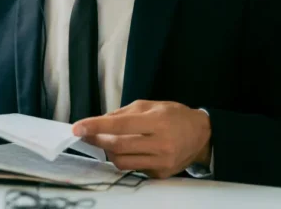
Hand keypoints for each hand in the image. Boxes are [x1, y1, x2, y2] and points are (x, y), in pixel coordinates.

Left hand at [73, 100, 210, 178]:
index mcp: (157, 121)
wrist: (202, 135)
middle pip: (118, 146)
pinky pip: (133, 169)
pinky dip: (124, 159)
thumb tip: (99, 121)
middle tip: (85, 134)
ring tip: (106, 142)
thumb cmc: (174, 115)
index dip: (96, 126)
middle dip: (96, 140)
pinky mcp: (160, 174)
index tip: (77, 128)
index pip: (120, 125)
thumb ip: (123, 113)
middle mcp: (160, 144)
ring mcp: (161, 162)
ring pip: (122, 162)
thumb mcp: (150, 105)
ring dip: (108, 152)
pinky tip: (128, 150)